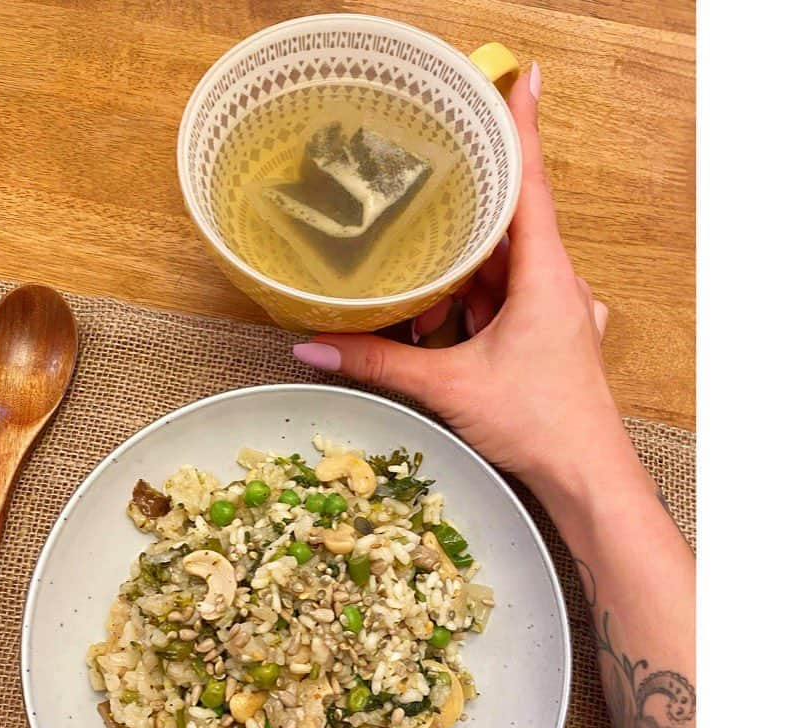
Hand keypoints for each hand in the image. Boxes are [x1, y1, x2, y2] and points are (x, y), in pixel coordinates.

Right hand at [292, 64, 644, 509]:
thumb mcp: (449, 386)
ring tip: (412, 292)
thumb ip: (379, 362)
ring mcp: (553, 310)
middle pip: (503, 227)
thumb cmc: (538, 423)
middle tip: (418, 198)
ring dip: (457, 278)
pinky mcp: (545, 335)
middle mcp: (555, 283)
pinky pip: (502, 301)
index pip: (530, 184)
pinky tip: (434, 325)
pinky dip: (469, 306)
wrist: (585, 477)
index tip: (520, 78)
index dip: (521, 128)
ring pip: (498, 270)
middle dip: (457, 225)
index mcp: (544, 275)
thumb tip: (313, 345)